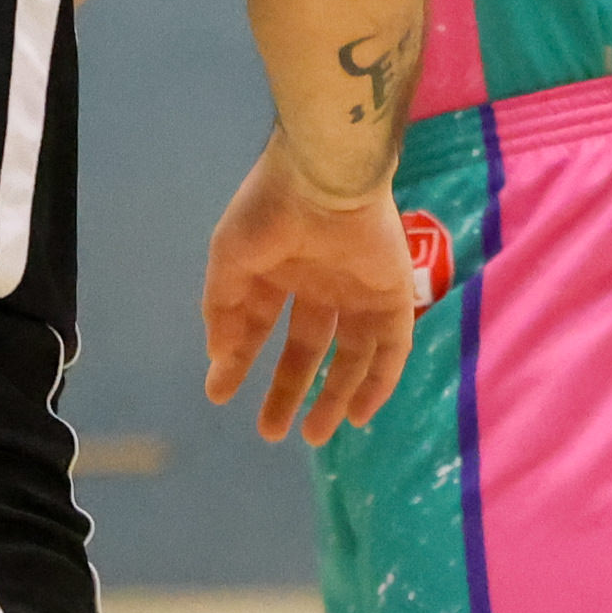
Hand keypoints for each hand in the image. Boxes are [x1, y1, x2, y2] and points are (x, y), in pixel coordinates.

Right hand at [200, 139, 418, 446]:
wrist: (325, 177)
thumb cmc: (270, 212)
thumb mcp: (229, 257)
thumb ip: (223, 307)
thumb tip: (218, 355)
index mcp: (278, 268)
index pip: (258, 324)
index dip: (239, 360)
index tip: (220, 395)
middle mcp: (318, 283)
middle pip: (305, 349)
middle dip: (287, 390)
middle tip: (270, 432)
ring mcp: (358, 290)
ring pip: (349, 355)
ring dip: (333, 396)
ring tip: (312, 435)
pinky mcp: (394, 295)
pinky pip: (391, 347)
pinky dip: (378, 382)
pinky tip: (359, 416)